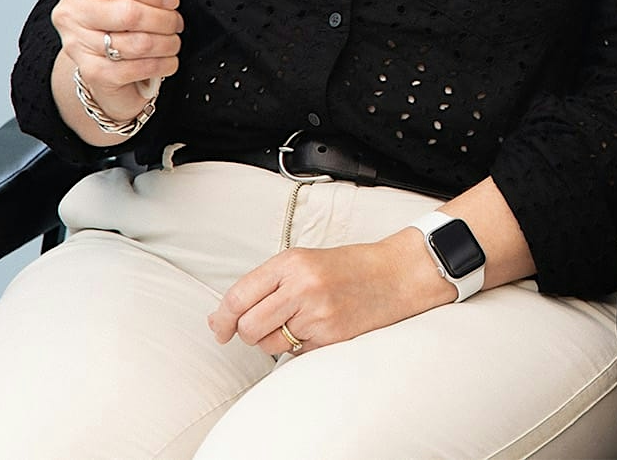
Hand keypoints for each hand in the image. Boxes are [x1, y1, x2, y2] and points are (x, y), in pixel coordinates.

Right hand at [53, 0, 182, 119]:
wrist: (105, 58)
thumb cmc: (123, 16)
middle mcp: (72, 13)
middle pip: (128, 14)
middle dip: (164, 19)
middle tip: (175, 22)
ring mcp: (77, 45)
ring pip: (137, 44)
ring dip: (167, 44)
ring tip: (172, 41)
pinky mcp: (92, 73)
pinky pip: (135, 69)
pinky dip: (161, 65)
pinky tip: (166, 60)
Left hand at [209, 233, 451, 356]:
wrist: (396, 274)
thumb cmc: (348, 268)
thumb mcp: (304, 262)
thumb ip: (265, 285)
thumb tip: (222, 319)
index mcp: (291, 262)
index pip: (239, 296)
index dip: (223, 318)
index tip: (220, 329)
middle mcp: (302, 287)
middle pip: (248, 327)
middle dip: (249, 334)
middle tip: (266, 327)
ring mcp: (318, 314)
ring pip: (270, 345)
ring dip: (276, 341)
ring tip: (300, 323)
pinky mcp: (332, 337)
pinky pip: (296, 354)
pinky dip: (301, 347)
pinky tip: (320, 329)